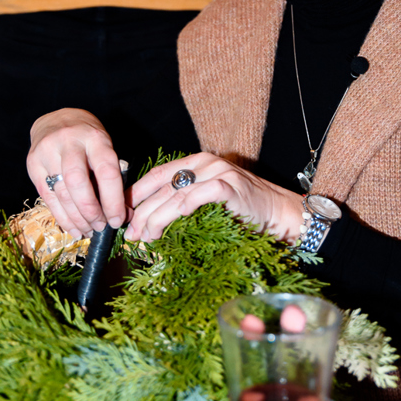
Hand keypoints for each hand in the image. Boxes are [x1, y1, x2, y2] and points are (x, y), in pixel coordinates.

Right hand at [27, 108, 126, 236]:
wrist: (55, 121)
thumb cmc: (87, 139)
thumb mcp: (104, 147)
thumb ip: (113, 177)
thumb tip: (123, 213)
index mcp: (94, 138)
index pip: (106, 171)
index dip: (113, 200)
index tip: (118, 219)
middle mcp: (69, 142)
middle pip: (78, 183)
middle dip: (91, 211)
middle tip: (101, 226)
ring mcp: (47, 152)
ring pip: (61, 193)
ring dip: (77, 218)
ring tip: (89, 230)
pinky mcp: (33, 164)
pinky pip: (48, 198)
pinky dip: (62, 217)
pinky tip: (74, 228)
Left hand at [124, 152, 302, 243]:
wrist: (278, 213)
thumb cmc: (241, 212)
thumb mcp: (206, 202)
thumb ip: (181, 203)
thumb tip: (146, 224)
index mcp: (195, 163)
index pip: (156, 176)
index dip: (136, 195)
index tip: (122, 215)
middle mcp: (205, 163)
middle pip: (162, 188)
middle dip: (142, 213)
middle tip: (130, 234)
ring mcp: (218, 173)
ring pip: (176, 194)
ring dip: (157, 217)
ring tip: (146, 236)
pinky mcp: (231, 187)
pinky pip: (201, 195)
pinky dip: (185, 207)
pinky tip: (175, 220)